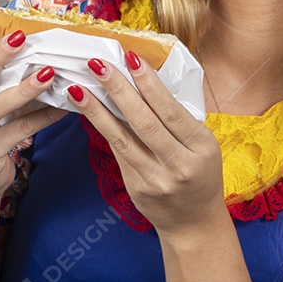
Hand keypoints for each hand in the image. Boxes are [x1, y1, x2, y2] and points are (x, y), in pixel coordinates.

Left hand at [68, 53, 224, 235]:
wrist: (194, 223)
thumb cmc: (200, 175)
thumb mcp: (204, 147)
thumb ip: (180, 121)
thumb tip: (147, 81)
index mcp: (202, 147)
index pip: (171, 111)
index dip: (150, 84)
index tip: (131, 58)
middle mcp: (180, 164)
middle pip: (144, 122)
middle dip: (119, 90)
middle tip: (98, 64)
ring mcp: (156, 179)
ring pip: (122, 139)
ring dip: (97, 110)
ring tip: (79, 88)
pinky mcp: (137, 188)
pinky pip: (117, 152)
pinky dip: (102, 128)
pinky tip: (87, 111)